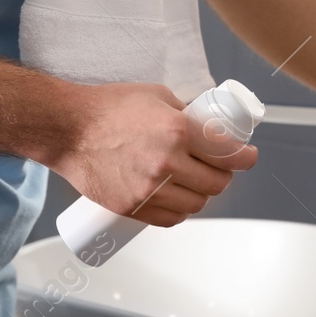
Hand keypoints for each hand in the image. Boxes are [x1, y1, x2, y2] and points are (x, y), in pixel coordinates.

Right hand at [54, 82, 257, 227]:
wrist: (67, 129)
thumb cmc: (107, 108)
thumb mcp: (156, 96)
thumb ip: (183, 112)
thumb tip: (206, 123)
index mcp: (177, 130)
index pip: (227, 153)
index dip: (245, 158)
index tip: (248, 157)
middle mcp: (166, 162)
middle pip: (216, 184)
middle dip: (224, 176)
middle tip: (219, 169)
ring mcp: (149, 189)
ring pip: (196, 205)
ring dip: (203, 196)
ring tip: (197, 184)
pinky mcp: (132, 207)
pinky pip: (170, 220)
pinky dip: (181, 213)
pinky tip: (180, 202)